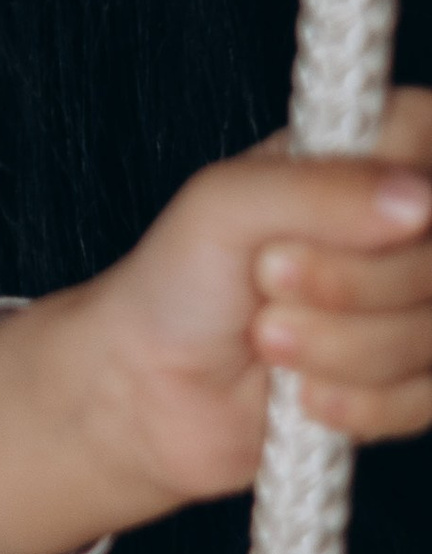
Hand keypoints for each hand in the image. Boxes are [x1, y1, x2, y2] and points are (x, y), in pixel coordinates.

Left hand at [0, 92, 431, 553]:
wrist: (150, 390)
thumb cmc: (178, 279)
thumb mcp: (224, 205)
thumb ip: (318, 189)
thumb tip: (416, 198)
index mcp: (369, 155)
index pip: (430, 150)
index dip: (405, 196)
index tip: (342, 223)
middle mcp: (402, 226)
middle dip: (350, 287)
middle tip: (269, 277)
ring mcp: (412, 306)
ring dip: (341, 349)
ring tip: (267, 335)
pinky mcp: (412, 379)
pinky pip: (431, 397)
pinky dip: (359, 403)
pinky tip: (303, 391)